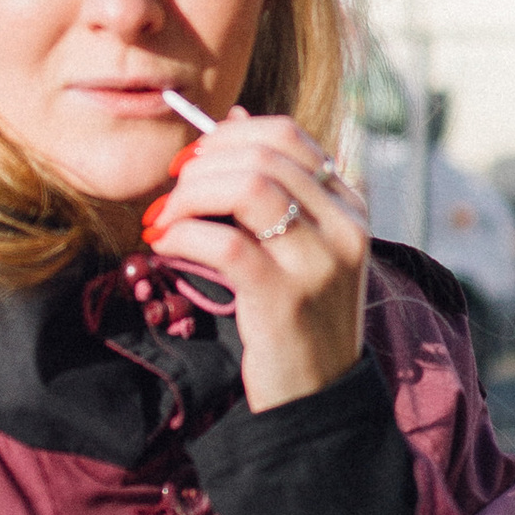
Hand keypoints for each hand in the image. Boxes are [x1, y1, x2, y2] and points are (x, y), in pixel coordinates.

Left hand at [143, 111, 369, 411]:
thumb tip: (232, 118)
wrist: (316, 396)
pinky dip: (182, 236)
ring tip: (165, 220)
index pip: (287, 135)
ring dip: (190, 196)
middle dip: (201, 167)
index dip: (228, 136)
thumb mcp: (297, 245)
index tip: (193, 160)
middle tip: (170, 194)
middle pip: (262, 156)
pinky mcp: (286, 298)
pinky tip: (165, 247)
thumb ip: (272, 186)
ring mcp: (320, 262)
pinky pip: (223, 242)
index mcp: (349, 205)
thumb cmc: (295, 316)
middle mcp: (344, 227)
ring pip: (246, 187)